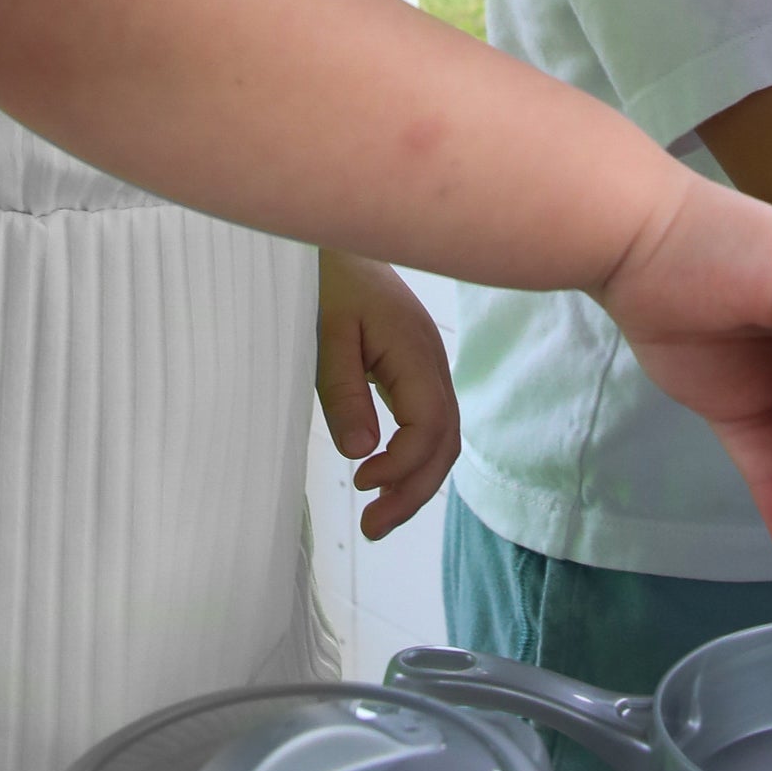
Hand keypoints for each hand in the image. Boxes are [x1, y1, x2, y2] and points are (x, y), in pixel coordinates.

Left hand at [315, 251, 459, 539]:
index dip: (401, 464)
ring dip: (415, 482)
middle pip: (445, 442)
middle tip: (373, 528)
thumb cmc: (328, 282)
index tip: (361, 480)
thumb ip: (343, 392)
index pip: (429, 426)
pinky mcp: (416, 372)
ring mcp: (429, 368)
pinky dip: (412, 460)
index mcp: (415, 354)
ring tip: (378, 518)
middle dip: (414, 491)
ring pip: (442, 439)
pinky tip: (385, 477)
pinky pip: (429, 425)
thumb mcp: (325, 335)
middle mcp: (433, 364)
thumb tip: (360, 453)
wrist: (340, 242)